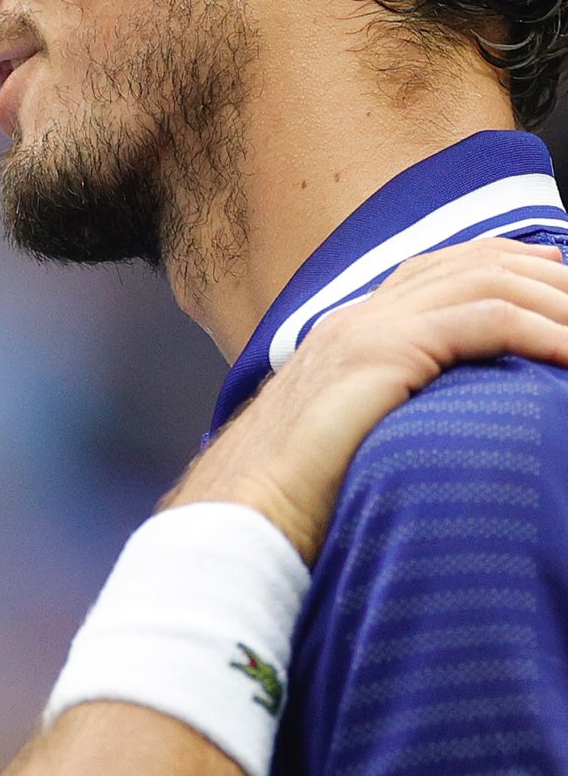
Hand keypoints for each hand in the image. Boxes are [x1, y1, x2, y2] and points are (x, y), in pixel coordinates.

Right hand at [169, 237, 567, 562]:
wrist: (241, 514)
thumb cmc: (294, 502)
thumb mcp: (352, 442)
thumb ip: (393, 415)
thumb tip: (442, 434)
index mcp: (352, 327)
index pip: (449, 267)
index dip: (516, 268)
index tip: (563, 290)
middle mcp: (360, 313)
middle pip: (479, 261)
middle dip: (553, 279)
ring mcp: (367, 325)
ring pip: (491, 281)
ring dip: (560, 305)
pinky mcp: (380, 352)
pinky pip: (485, 321)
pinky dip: (544, 332)